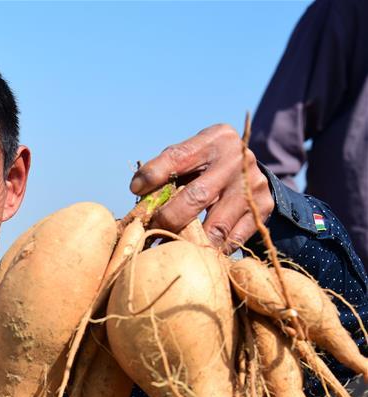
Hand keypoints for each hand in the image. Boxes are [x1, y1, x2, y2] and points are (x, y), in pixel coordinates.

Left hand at [130, 124, 273, 252]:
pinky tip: (197, 254)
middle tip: (151, 231)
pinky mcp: (263, 207)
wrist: (247, 170)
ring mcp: (252, 186)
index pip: (178, 156)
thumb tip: (139, 198)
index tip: (135, 190)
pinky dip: (212, 251)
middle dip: (169, 218)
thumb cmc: (204, 165)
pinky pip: (233, 239)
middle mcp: (236, 160)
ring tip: (170, 248)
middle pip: (196, 196)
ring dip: (189, 242)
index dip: (153, 175)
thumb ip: (166, 172)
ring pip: (216, 226)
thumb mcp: (189, 158)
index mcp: (213, 140)